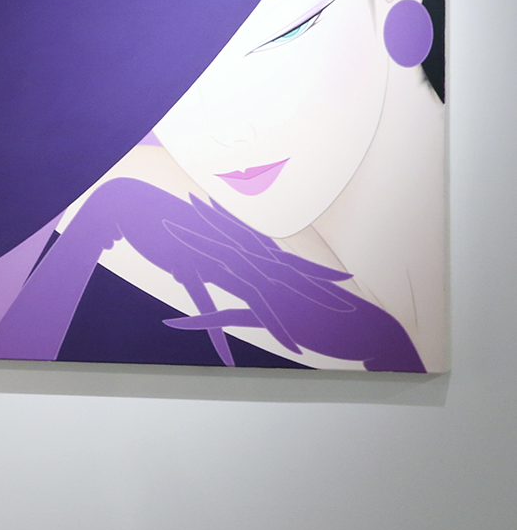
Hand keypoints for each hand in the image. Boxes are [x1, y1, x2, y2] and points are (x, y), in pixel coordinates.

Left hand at [159, 197, 423, 371]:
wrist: (363, 329)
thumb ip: (284, 283)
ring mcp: (268, 292)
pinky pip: (229, 318)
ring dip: (194, 258)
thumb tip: (269, 278)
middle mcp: (270, 272)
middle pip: (230, 244)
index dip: (220, 217)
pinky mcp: (269, 317)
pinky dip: (200, 323)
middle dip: (202, 225)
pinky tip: (173, 323)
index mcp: (276, 266)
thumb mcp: (304, 294)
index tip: (199, 200)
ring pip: (224, 271)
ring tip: (165, 249)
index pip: (243, 234)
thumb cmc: (335, 313)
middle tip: (176, 207)